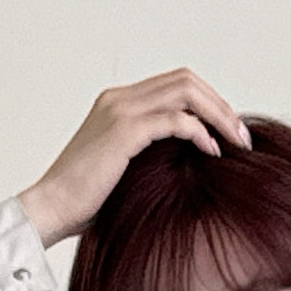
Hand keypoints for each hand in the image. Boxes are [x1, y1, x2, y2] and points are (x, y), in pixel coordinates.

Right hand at [18, 70, 254, 248]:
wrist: (48, 210)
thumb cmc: (82, 204)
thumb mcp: (120, 171)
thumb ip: (148, 155)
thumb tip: (186, 165)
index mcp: (117, 104)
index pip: (175, 84)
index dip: (207, 103)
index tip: (227, 132)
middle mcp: (119, 99)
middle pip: (186, 79)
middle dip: (220, 105)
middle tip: (242, 136)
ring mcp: (120, 111)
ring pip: (186, 92)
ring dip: (219, 115)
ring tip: (237, 143)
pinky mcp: (124, 131)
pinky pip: (176, 120)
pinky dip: (201, 133)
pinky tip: (212, 153)